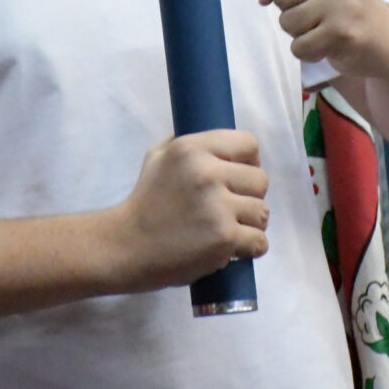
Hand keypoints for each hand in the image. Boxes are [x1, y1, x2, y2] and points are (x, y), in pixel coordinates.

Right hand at [106, 130, 268, 291]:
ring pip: (262, 211)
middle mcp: (207, 173)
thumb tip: (220, 140)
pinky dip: (250, 248)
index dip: (249, 162)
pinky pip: (259, 241)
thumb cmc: (144, 202)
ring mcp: (217, 207)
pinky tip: (234, 249)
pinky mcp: (223, 238)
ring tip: (230, 230)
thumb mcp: (158, 156)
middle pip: (260, 180)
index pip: (248, 144)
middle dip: (249, 196)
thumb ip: (187, 143)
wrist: (125, 246)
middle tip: (230, 209)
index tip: (238, 178)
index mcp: (192, 148)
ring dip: (251, 224)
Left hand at [247, 0, 388, 76]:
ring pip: (286, 21)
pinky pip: (298, 47)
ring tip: (328, 25)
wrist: (386, 39)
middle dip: (293, 9)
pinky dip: (310, 52)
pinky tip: (332, 43)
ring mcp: (346, 1)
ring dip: (301, 31)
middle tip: (325, 10)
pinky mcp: (344, 33)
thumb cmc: (339, 2)